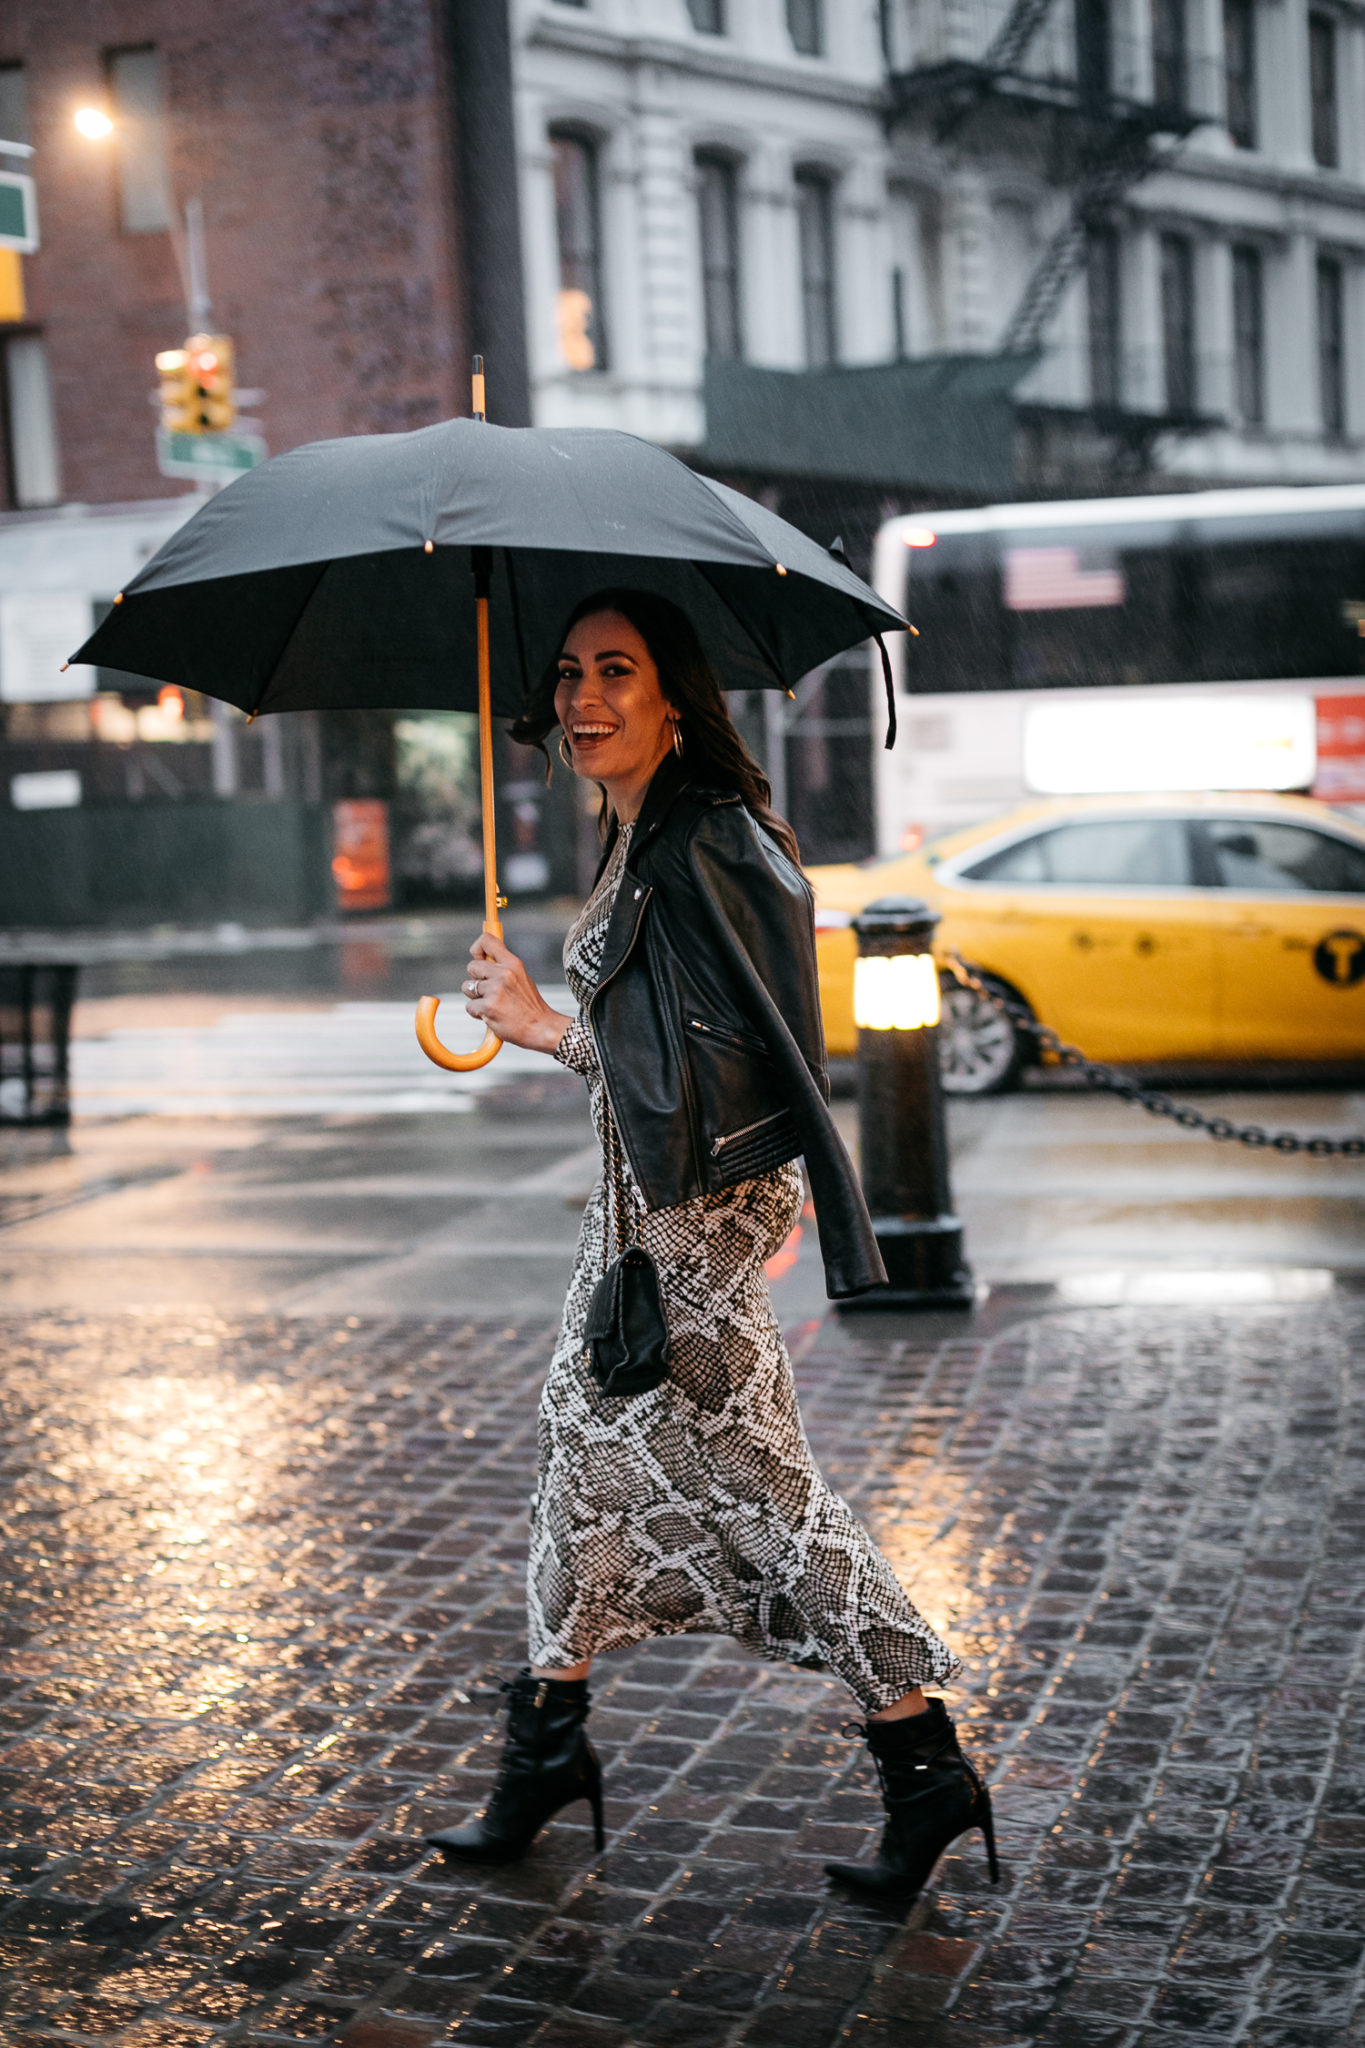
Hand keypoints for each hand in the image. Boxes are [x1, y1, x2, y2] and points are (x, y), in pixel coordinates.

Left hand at [463, 932, 570, 1055]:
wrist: (541, 1028)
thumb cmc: (530, 1006)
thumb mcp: (521, 977)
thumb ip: (503, 967)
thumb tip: (481, 957)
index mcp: (513, 963)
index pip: (487, 941)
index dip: (477, 948)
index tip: (478, 958)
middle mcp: (504, 973)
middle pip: (471, 966)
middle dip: (476, 979)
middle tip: (490, 991)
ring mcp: (495, 990)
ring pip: (467, 987)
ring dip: (475, 998)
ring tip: (494, 1004)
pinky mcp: (488, 1007)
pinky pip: (469, 1006)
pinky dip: (477, 1013)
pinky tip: (492, 1015)